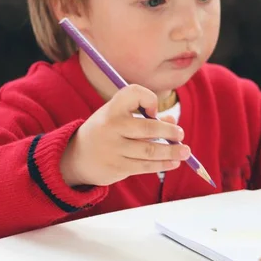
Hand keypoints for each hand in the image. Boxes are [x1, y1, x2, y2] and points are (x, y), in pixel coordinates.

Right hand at [60, 84, 189, 186]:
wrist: (76, 157)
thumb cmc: (106, 131)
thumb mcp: (119, 118)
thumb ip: (144, 117)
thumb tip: (172, 121)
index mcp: (111, 108)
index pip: (133, 93)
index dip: (149, 99)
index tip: (153, 110)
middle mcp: (111, 127)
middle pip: (148, 127)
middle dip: (170, 131)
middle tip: (181, 134)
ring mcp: (113, 148)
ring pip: (150, 150)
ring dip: (172, 151)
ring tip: (185, 151)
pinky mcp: (117, 167)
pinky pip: (145, 166)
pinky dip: (163, 164)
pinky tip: (173, 162)